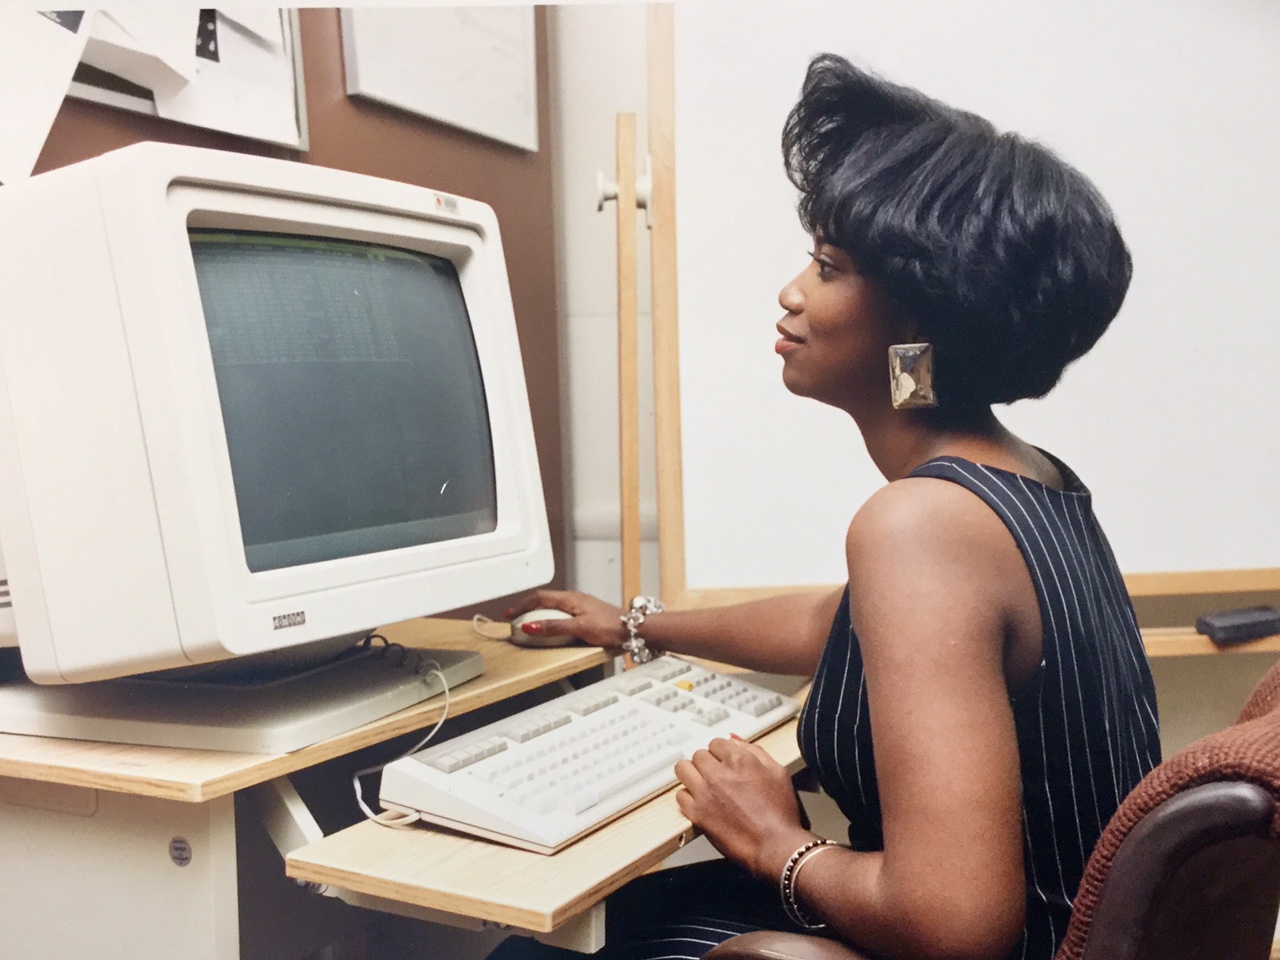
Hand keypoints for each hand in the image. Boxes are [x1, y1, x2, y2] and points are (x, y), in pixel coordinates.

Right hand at [504, 589, 627, 649]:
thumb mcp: (578, 628)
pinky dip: (550, 618)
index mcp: (570, 599)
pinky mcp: (586, 615)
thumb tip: (530, 625)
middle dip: (527, 608)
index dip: (522, 605)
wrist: (634, 629)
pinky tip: (551, 627)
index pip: (539, 597)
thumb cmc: (611, 626)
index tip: (509, 614)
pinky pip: (562, 613)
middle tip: (515, 618)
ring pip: (553, 606)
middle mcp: (574, 599)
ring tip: (528, 623)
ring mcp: (581, 606)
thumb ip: (554, 627)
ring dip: (538, 613)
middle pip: (544, 600)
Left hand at [674, 735, 812, 879]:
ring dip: (692, 774)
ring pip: (683, 770)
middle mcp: (718, 773)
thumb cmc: (780, 813)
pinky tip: (700, 802)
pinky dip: (688, 797)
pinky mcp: (697, 813)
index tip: (723, 761)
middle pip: (698, 755)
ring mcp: (705, 793)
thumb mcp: (778, 772)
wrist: (775, 846)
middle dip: (707, 763)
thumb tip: (735, 740)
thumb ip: (755, 750)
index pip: (716, 743)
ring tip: (702, 784)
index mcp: (739, 759)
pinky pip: (680, 795)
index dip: (721, 753)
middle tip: (715, 774)